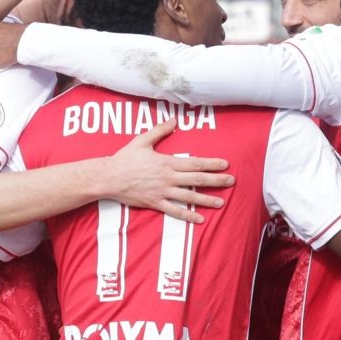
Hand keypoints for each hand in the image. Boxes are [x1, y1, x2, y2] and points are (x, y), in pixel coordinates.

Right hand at [106, 119, 233, 222]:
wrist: (109, 177)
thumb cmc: (125, 158)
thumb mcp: (142, 140)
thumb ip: (160, 130)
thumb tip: (174, 120)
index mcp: (167, 162)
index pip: (195, 163)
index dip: (212, 164)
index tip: (225, 164)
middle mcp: (168, 178)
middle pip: (197, 179)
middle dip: (216, 181)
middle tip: (231, 181)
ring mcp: (163, 192)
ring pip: (189, 197)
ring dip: (207, 200)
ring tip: (221, 202)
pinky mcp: (155, 203)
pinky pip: (174, 211)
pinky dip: (188, 216)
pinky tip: (200, 219)